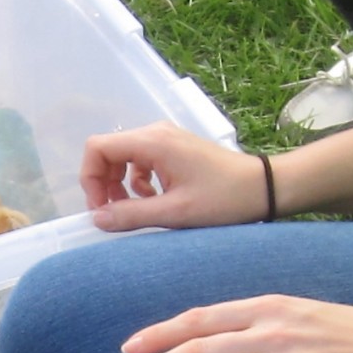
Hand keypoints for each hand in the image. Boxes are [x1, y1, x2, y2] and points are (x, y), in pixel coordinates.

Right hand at [81, 121, 268, 230]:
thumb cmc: (224, 199)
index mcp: (153, 142)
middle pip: (108, 151)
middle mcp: (156, 133)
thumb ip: (132, 215)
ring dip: (120, 185)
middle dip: (103, 183)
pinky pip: (142, 161)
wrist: (263, 188)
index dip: (90, 178)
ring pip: (124, 157)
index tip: (100, 208)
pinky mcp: (176, 149)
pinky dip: (138, 182)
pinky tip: (154, 200)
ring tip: (134, 210)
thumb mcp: (175, 213)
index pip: (98, 148)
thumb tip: (97, 219)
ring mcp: (167, 139)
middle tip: (114, 214)